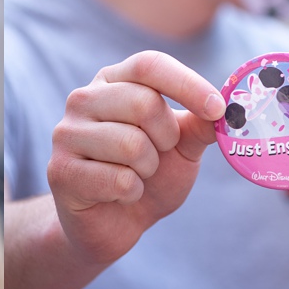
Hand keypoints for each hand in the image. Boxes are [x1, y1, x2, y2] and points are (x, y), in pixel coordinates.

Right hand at [47, 50, 224, 265]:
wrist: (113, 224)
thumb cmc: (148, 176)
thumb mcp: (182, 147)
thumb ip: (199, 125)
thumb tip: (228, 108)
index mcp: (113, 81)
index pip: (149, 65)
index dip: (186, 84)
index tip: (217, 109)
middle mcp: (83, 99)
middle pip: (143, 103)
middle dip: (166, 138)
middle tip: (159, 155)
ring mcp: (66, 134)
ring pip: (131, 144)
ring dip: (148, 170)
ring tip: (136, 175)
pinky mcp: (60, 171)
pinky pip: (118, 180)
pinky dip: (132, 193)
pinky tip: (120, 195)